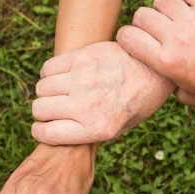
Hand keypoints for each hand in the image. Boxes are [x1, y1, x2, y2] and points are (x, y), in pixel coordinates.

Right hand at [31, 41, 175, 144]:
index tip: (43, 127)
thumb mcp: (118, 129)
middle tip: (55, 108)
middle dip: (43, 111)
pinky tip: (64, 75)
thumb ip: (88, 133)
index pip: (46, 134)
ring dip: (47, 91)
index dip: (40, 131)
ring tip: (61, 91)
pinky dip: (50, 73)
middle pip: (39, 109)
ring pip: (41, 88)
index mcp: (97, 129)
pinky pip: (48, 68)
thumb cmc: (136, 102)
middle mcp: (87, 106)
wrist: (155, 70)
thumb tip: (55, 134)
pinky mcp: (82, 58)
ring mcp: (83, 80)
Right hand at [117, 0, 194, 105]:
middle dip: (145, 22)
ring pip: (161, 1)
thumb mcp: (185, 93)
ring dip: (164, 8)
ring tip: (174, 20)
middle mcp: (177, 39)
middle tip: (157, 31)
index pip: (127, 36)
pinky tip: (189, 12)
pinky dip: (184, 1)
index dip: (127, 36)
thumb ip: (164, 86)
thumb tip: (146, 86)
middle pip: (142, 15)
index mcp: (166, 61)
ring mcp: (194, 21)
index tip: (133, 39)